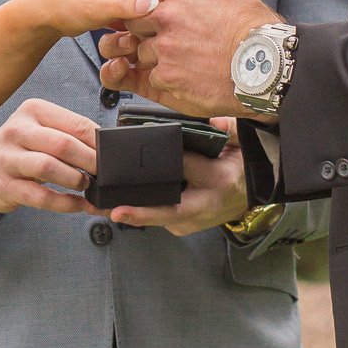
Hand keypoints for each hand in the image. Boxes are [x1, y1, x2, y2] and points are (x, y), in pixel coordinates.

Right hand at [0, 98, 97, 217]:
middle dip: (90, 162)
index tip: (111, 155)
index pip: (75, 124)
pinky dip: (64, 203)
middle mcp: (18, 130)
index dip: (98, 143)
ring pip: (48, 167)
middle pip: (63, 145)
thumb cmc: (18, 149)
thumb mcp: (40, 130)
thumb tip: (105, 148)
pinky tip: (76, 204)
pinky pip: (40, 196)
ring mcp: (8, 158)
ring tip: (85, 185)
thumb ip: (68, 134)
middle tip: (102, 173)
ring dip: (74, 179)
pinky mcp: (4, 185)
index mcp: (33, 111)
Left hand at [99, 0, 282, 113]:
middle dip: (143, 34)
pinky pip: (149, 79)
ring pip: (140, 54)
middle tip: (162, 42)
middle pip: (133, 24)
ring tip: (179, 63)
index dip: (144, 9)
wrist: (268, 64)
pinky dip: (161, 82)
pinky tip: (181, 78)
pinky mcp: (167, 77)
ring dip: (152, 60)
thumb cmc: (253, 27)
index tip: (149, 19)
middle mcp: (165, 17)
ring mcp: (164, 48)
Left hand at [107, 129, 251, 234]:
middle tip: (113, 210)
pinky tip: (109, 206)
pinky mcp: (181, 225)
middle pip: (168, 211)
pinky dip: (134, 213)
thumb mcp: (241, 145)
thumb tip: (216, 122)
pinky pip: (155, 219)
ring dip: (127, 213)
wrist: (250, 194)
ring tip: (96, 205)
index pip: (188, 169)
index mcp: (218, 182)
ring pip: (156, 219)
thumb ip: (228, 130)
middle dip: (139, 212)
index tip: (142, 158)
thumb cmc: (241, 167)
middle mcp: (203, 207)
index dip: (167, 163)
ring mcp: (191, 221)